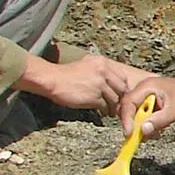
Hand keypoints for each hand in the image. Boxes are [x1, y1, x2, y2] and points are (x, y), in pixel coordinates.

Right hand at [19, 52, 137, 112]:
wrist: (52, 79)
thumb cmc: (66, 74)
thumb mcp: (86, 63)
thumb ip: (100, 69)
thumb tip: (110, 79)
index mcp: (102, 62)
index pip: (122, 76)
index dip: (121, 86)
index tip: (118, 92)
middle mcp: (103, 71)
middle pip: (121, 88)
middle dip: (119, 97)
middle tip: (116, 103)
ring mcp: (99, 84)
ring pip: (114, 98)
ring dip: (112, 106)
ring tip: (109, 110)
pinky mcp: (94, 97)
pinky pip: (104, 106)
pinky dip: (103, 110)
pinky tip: (100, 111)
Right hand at [121, 67, 174, 137]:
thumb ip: (159, 121)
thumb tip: (142, 131)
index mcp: (146, 87)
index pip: (127, 103)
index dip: (126, 119)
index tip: (129, 133)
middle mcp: (143, 91)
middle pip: (128, 110)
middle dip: (135, 124)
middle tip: (143, 135)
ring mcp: (147, 97)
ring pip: (136, 115)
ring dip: (143, 126)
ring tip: (157, 130)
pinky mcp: (151, 104)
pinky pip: (144, 116)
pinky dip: (149, 124)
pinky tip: (160, 127)